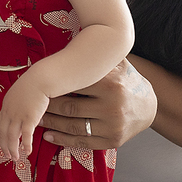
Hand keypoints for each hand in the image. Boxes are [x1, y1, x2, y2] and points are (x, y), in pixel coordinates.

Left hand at [0, 73, 50, 161]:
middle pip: (3, 133)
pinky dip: (26, 145)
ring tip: (15, 158)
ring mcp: (18, 115)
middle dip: (3, 146)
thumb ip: (17, 104)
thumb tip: (19, 113)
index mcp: (6, 105)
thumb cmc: (33, 84)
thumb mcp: (19, 94)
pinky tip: (27, 152)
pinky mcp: (29, 118)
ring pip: (11, 136)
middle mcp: (9, 112)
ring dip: (12, 149)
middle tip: (5, 156)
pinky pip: (26, 135)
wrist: (40, 79)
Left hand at [40, 59, 155, 149]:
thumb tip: (71, 40)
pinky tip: (49, 135)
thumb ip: (97, 54)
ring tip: (36, 119)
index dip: (54, 86)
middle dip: (48, 107)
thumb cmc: (126, 80)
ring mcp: (113, 127)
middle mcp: (113, 107)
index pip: (74, 85)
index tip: (38, 86)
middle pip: (70, 108)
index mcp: (111, 84)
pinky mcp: (112, 142)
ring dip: (51, 124)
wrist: (150, 106)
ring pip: (73, 126)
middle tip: (32, 104)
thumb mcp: (116, 63)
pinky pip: (83, 142)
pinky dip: (63, 140)